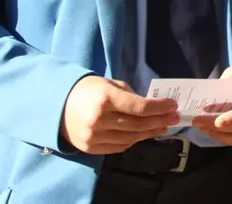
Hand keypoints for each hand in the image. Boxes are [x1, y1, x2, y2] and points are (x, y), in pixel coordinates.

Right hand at [60, 76, 179, 153]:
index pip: (140, 107)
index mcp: (105, 99)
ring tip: (164, 126)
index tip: (173, 105)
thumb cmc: (88, 89)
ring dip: (151, 132)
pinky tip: (146, 133)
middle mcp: (99, 119)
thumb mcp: (110, 84)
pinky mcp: (91, 148)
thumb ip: (131, 95)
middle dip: (160, 120)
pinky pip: (120, 146)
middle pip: (138, 124)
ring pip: (131, 137)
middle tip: (175, 117)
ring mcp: (94, 136)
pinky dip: (135, 140)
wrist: (56, 105)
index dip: (160, 107)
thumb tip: (153, 106)